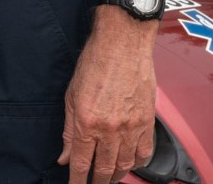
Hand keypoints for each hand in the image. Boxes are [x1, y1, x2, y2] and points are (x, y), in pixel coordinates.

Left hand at [57, 11, 156, 183]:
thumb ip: (69, 129)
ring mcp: (131, 127)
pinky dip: (137, 163)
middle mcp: (110, 129)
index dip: (78, 181)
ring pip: (125, 165)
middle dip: (97, 182)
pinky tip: (130, 164)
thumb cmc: (95, 61)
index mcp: (87, 121)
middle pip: (105, 169)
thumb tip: (65, 156)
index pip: (81, 164)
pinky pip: (145, 153)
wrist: (123, 43)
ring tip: (109, 178)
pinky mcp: (147, 122)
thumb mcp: (72, 94)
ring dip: (116, 176)